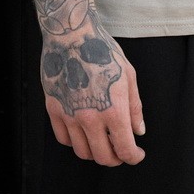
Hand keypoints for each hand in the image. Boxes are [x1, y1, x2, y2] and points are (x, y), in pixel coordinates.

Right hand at [41, 20, 145, 165]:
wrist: (73, 35)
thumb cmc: (103, 51)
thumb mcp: (129, 75)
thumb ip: (135, 107)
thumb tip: (139, 131)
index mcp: (113, 109)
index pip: (124, 149)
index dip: (133, 157)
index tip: (137, 154)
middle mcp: (90, 117)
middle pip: (103, 157)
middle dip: (116, 159)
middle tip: (121, 151)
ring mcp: (70, 115)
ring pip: (82, 152)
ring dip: (95, 153)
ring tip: (103, 142)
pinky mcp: (54, 110)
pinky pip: (64, 139)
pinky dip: (76, 142)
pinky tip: (84, 132)